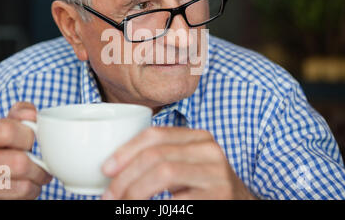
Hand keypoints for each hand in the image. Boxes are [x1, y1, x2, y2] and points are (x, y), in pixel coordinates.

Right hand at [0, 102, 51, 198]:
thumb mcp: (3, 124)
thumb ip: (21, 114)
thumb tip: (31, 115)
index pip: (7, 131)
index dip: (29, 136)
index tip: (34, 141)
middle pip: (17, 163)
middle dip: (39, 166)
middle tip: (44, 166)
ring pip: (20, 186)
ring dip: (35, 183)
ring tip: (35, 177)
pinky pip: (14, 200)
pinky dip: (26, 196)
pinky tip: (22, 186)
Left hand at [101, 127, 255, 199]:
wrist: (239, 203)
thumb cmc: (201, 186)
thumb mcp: (184, 165)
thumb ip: (160, 157)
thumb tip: (113, 168)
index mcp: (198, 137)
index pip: (155, 135)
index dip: (126, 150)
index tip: (105, 169)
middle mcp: (209, 150)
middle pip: (156, 156)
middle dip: (125, 177)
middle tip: (108, 196)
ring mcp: (217, 174)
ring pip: (164, 173)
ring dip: (134, 192)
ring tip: (121, 205)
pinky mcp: (219, 196)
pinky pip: (177, 201)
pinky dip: (154, 207)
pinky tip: (142, 210)